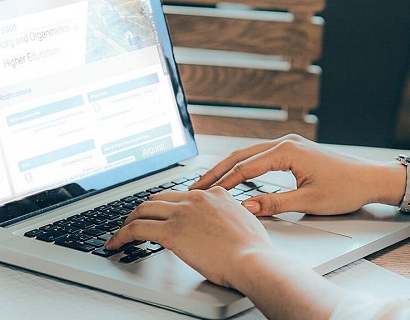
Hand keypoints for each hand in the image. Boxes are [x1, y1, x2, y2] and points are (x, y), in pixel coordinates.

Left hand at [104, 187, 274, 288]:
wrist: (251, 258)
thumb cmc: (252, 248)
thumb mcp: (244, 221)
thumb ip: (229, 217)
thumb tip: (223, 226)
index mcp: (215, 194)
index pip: (183, 195)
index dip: (169, 206)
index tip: (163, 215)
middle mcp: (197, 197)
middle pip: (160, 197)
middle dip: (145, 210)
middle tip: (136, 222)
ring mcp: (183, 212)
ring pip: (144, 209)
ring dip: (129, 220)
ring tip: (121, 232)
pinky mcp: (171, 230)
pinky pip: (137, 228)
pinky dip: (122, 235)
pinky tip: (116, 243)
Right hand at [190, 134, 404, 215]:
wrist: (370, 178)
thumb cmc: (345, 189)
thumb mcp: (308, 202)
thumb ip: (274, 204)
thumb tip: (245, 207)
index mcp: (287, 151)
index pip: (246, 167)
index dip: (224, 182)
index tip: (205, 195)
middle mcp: (286, 143)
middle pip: (243, 155)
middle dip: (219, 170)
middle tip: (197, 186)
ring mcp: (291, 145)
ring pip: (251, 154)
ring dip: (230, 167)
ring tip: (210, 182)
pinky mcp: (295, 151)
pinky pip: (263, 156)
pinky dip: (246, 166)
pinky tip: (236, 176)